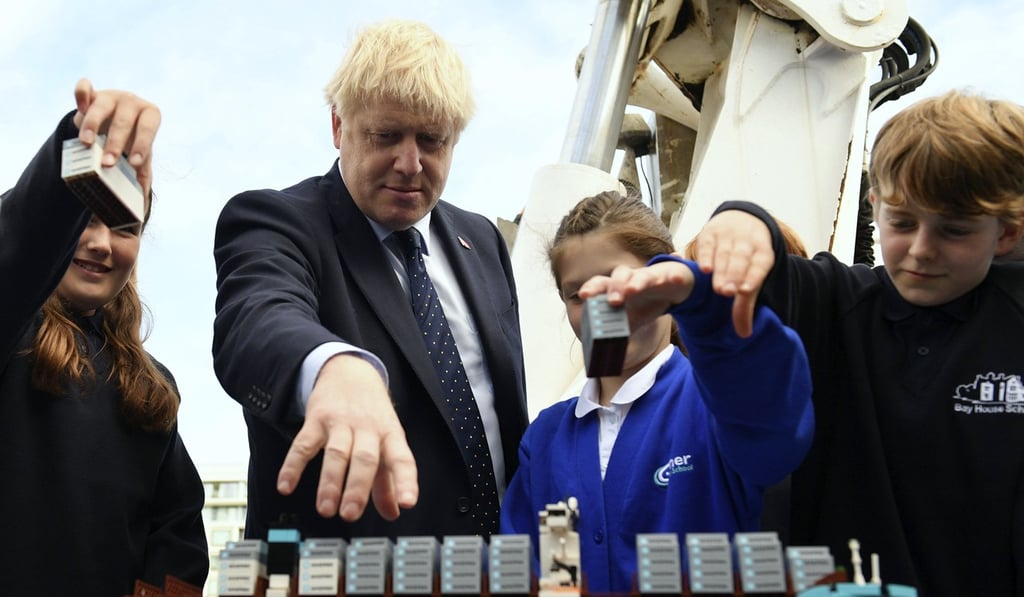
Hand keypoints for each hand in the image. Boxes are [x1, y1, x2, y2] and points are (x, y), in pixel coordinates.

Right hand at [71, 78, 160, 196]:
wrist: (112, 120)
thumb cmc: (131, 139)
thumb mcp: (139, 152)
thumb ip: (142, 172)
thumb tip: (142, 203)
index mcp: (150, 115)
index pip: (148, 128)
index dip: (142, 144)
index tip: (134, 164)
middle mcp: (131, 102)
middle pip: (124, 121)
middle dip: (115, 143)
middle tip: (107, 163)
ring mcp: (110, 96)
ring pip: (101, 107)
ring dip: (93, 125)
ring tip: (86, 144)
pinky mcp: (91, 94)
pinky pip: (84, 88)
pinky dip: (81, 93)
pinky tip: (80, 106)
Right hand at [276, 354, 418, 521]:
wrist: (349, 371)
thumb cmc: (372, 414)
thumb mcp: (386, 441)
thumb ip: (388, 480)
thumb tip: (393, 512)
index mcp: (389, 435)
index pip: (402, 458)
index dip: (406, 481)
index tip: (408, 502)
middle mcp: (367, 428)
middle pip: (365, 458)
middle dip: (357, 488)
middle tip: (350, 514)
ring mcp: (341, 422)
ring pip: (336, 453)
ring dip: (330, 482)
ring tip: (325, 509)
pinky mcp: (316, 419)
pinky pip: (303, 444)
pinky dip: (293, 466)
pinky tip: (286, 486)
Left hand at [579, 259, 694, 329]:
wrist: (672, 287)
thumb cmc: (644, 302)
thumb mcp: (630, 318)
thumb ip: (617, 333)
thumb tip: (603, 359)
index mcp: (618, 288)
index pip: (601, 284)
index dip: (592, 288)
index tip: (584, 295)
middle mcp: (632, 278)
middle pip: (620, 275)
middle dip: (615, 287)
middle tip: (613, 301)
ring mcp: (652, 276)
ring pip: (644, 276)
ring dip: (637, 282)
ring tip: (633, 290)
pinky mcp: (671, 277)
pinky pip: (672, 275)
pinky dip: (674, 277)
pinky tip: (674, 280)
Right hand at [690, 210, 773, 336]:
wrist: (740, 219)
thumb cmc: (746, 258)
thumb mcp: (750, 276)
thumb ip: (745, 305)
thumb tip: (744, 334)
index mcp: (763, 254)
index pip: (759, 266)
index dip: (752, 277)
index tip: (745, 291)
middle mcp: (747, 243)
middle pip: (741, 260)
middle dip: (734, 276)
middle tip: (727, 292)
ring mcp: (728, 236)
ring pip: (725, 253)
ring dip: (721, 270)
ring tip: (717, 288)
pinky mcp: (710, 233)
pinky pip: (708, 245)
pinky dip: (706, 256)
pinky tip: (704, 269)